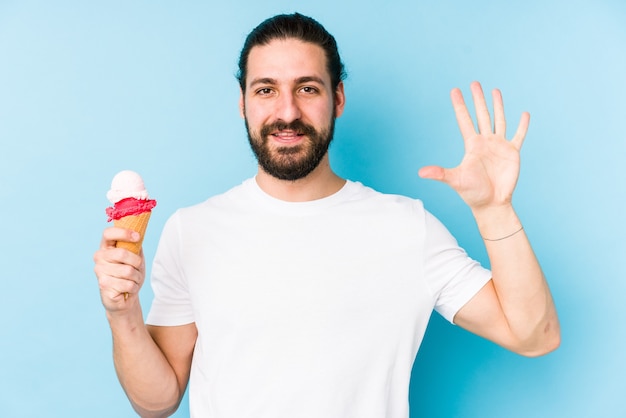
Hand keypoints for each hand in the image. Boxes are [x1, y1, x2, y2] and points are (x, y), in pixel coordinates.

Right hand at [93, 227, 145, 313]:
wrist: (125, 298)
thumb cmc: (130, 275)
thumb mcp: (135, 258)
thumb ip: (135, 246)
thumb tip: (139, 231)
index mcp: (106, 247)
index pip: (108, 233)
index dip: (123, 232)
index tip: (137, 236)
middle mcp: (99, 257)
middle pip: (122, 253)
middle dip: (136, 262)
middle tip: (137, 268)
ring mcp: (100, 271)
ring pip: (127, 270)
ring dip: (136, 277)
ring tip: (132, 280)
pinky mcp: (103, 284)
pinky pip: (127, 283)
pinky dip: (133, 287)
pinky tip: (128, 288)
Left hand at [419, 81, 528, 211]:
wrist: (491, 204)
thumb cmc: (472, 193)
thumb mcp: (455, 180)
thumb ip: (440, 174)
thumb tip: (420, 173)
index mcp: (472, 145)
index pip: (464, 120)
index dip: (460, 106)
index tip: (454, 90)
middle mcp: (485, 142)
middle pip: (481, 115)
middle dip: (477, 100)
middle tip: (474, 83)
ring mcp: (499, 146)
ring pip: (498, 121)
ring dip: (497, 106)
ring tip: (495, 91)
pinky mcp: (512, 153)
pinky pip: (518, 136)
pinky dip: (522, 126)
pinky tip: (524, 114)